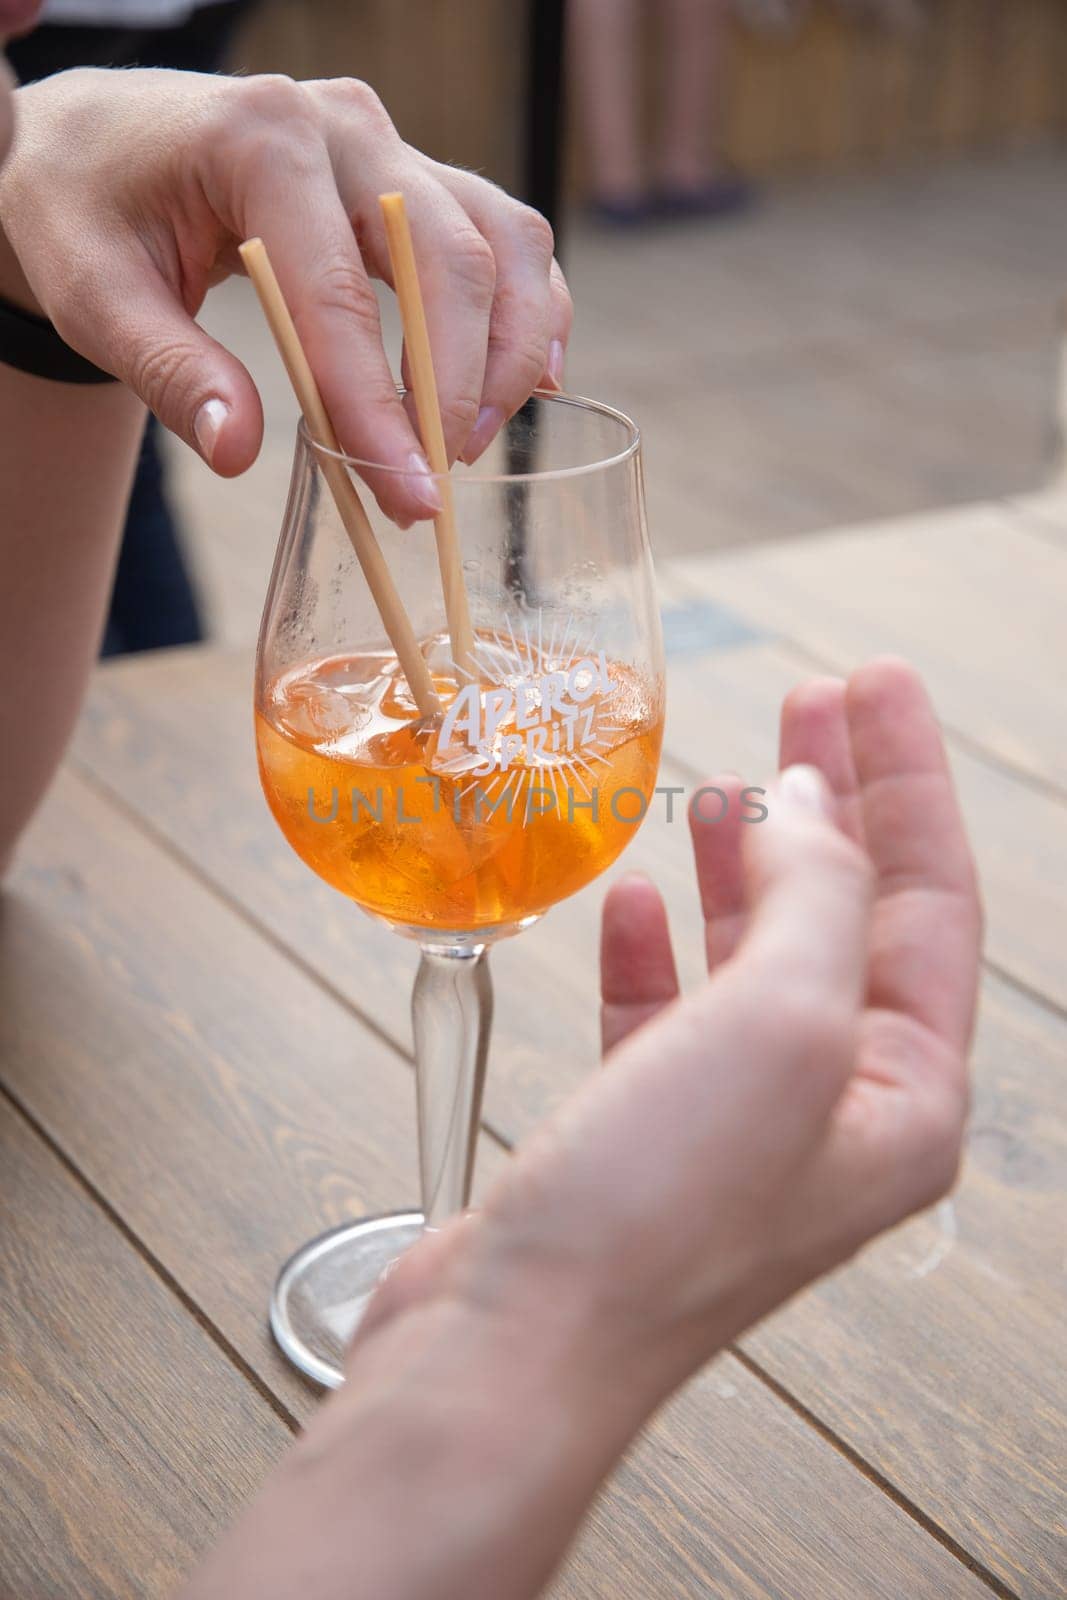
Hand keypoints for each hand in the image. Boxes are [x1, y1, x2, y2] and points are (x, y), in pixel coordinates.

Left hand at [0, 68, 570, 517]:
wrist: (102, 142)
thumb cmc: (89, 210)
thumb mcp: (94, 293)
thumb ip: (169, 370)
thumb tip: (240, 451)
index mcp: (261, 139)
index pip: (339, 290)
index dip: (379, 405)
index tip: (408, 497)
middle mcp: (344, 127)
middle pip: (447, 257)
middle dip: (456, 386)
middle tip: (436, 487)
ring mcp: (390, 146)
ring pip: (499, 240)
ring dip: (509, 350)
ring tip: (474, 443)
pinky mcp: (416, 176)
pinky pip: (503, 234)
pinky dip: (530, 309)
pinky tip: (530, 381)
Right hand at [183, 659, 981, 1599]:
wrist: (514, 1344)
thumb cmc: (657, 1209)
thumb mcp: (782, 1023)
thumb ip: (815, 895)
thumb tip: (810, 806)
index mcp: (906, 1097)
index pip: (928, 899)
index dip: (904, 778)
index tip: (869, 681)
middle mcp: (836, 1114)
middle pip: (850, 918)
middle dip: (832, 804)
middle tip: (809, 701)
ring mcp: (738, 1126)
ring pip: (760, 960)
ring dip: (744, 866)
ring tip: (726, 785)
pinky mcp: (644, 1136)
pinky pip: (669, 1014)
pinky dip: (657, 948)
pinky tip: (632, 899)